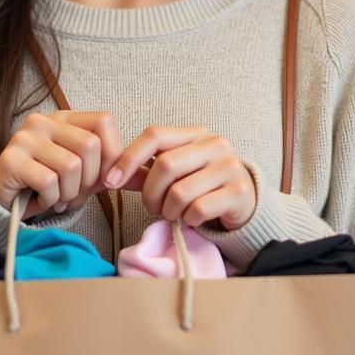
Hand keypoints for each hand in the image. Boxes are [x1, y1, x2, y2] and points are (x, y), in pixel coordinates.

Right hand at [0, 111, 121, 218]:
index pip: (104, 121)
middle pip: (90, 146)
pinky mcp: (11, 159)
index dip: (111, 153)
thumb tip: (151, 173)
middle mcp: (44, 121)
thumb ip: (115, 171)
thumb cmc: (49, 184)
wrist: (5, 199)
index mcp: (65, 118)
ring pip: (71, 166)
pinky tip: (43, 200)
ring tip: (58, 198)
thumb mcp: (86, 175)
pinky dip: (52, 200)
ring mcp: (25, 137)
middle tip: (75, 193)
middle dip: (89, 180)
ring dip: (70, 193)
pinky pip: (50, 182)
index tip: (103, 178)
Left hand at [103, 126, 256, 229]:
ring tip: (174, 213)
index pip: (154, 135)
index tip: (111, 181)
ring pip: (180, 192)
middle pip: (165, 165)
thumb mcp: (178, 170)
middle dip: (150, 193)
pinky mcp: (240, 192)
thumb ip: (149, 168)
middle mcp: (215, 144)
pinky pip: (199, 209)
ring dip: (169, 211)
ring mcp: (229, 166)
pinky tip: (193, 219)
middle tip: (152, 207)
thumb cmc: (202, 184)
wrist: (244, 201)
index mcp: (195, 133)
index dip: (128, 158)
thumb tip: (112, 175)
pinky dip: (188, 220)